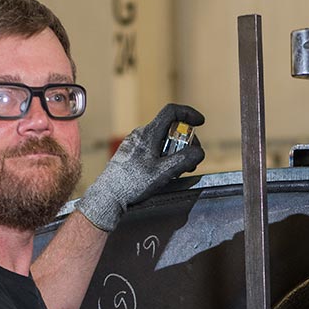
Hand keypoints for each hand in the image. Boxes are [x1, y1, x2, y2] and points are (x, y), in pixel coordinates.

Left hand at [77, 103, 205, 231]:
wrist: (108, 196)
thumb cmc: (132, 184)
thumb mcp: (164, 172)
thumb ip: (184, 160)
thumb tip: (199, 152)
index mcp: (149, 134)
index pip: (171, 112)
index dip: (188, 113)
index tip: (199, 122)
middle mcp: (140, 134)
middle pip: (169, 129)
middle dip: (185, 142)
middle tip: (191, 159)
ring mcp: (133, 143)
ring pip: (160, 140)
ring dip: (174, 151)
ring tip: (177, 169)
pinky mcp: (129, 153)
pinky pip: (151, 148)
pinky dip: (162, 155)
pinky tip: (162, 172)